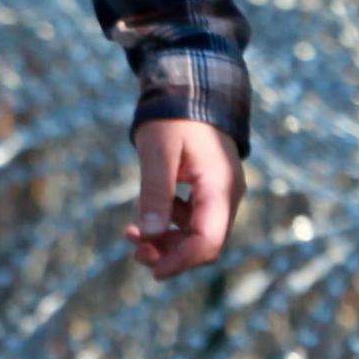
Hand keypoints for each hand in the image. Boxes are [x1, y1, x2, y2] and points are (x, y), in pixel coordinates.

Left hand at [124, 118, 242, 278]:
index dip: (181, 261)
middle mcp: (227, 195)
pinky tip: (144, 218)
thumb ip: (155, 192)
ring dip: (167, 240)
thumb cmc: (173, 117)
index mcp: (220, 187)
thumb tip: (149, 234)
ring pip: (198, 232)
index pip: (208, 241)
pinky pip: (193, 218)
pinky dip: (170, 223)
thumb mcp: (158, 152)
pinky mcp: (209, 189)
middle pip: (205, 242)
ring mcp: (220, 193)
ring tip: (132, 235)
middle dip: (171, 253)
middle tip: (135, 252)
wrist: (190, 88)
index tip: (152, 270)